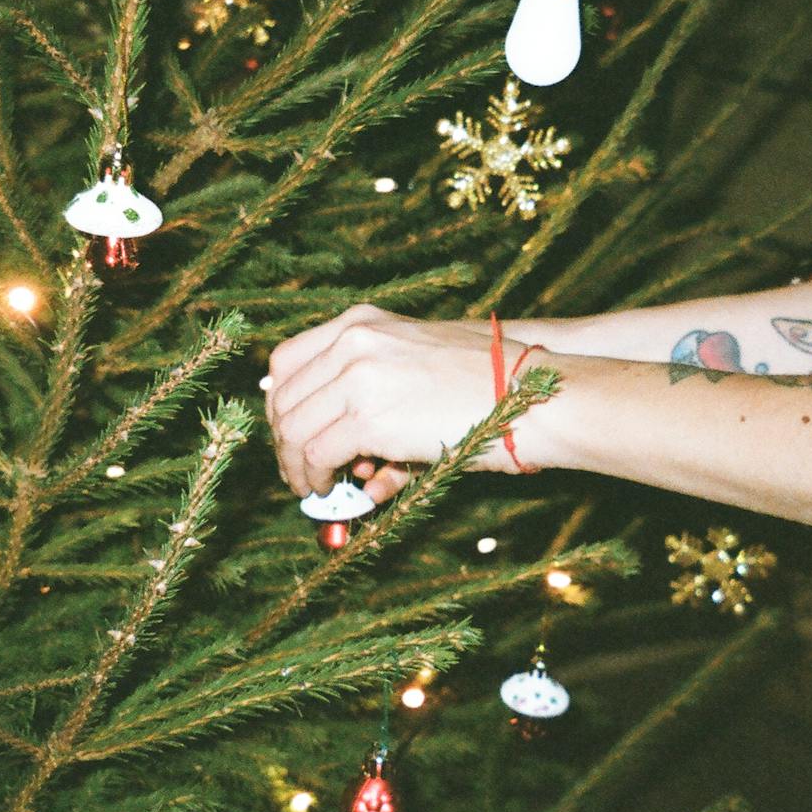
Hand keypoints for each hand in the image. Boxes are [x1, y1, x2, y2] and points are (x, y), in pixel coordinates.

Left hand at [265, 304, 528, 499]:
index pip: (287, 359)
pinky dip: (314, 478)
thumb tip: (346, 455)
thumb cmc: (488, 382)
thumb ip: (374, 392)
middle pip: (282, 396)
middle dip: (283, 440)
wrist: (531, 394)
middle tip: (296, 469)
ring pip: (293, 428)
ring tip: (311, 486)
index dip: (280, 403)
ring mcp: (358, 377)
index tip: (288, 432)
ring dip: (295, 465)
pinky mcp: (369, 417)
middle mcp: (353, 341)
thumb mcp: (419, 364)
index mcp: (362, 321)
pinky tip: (327, 490)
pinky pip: (315, 454)